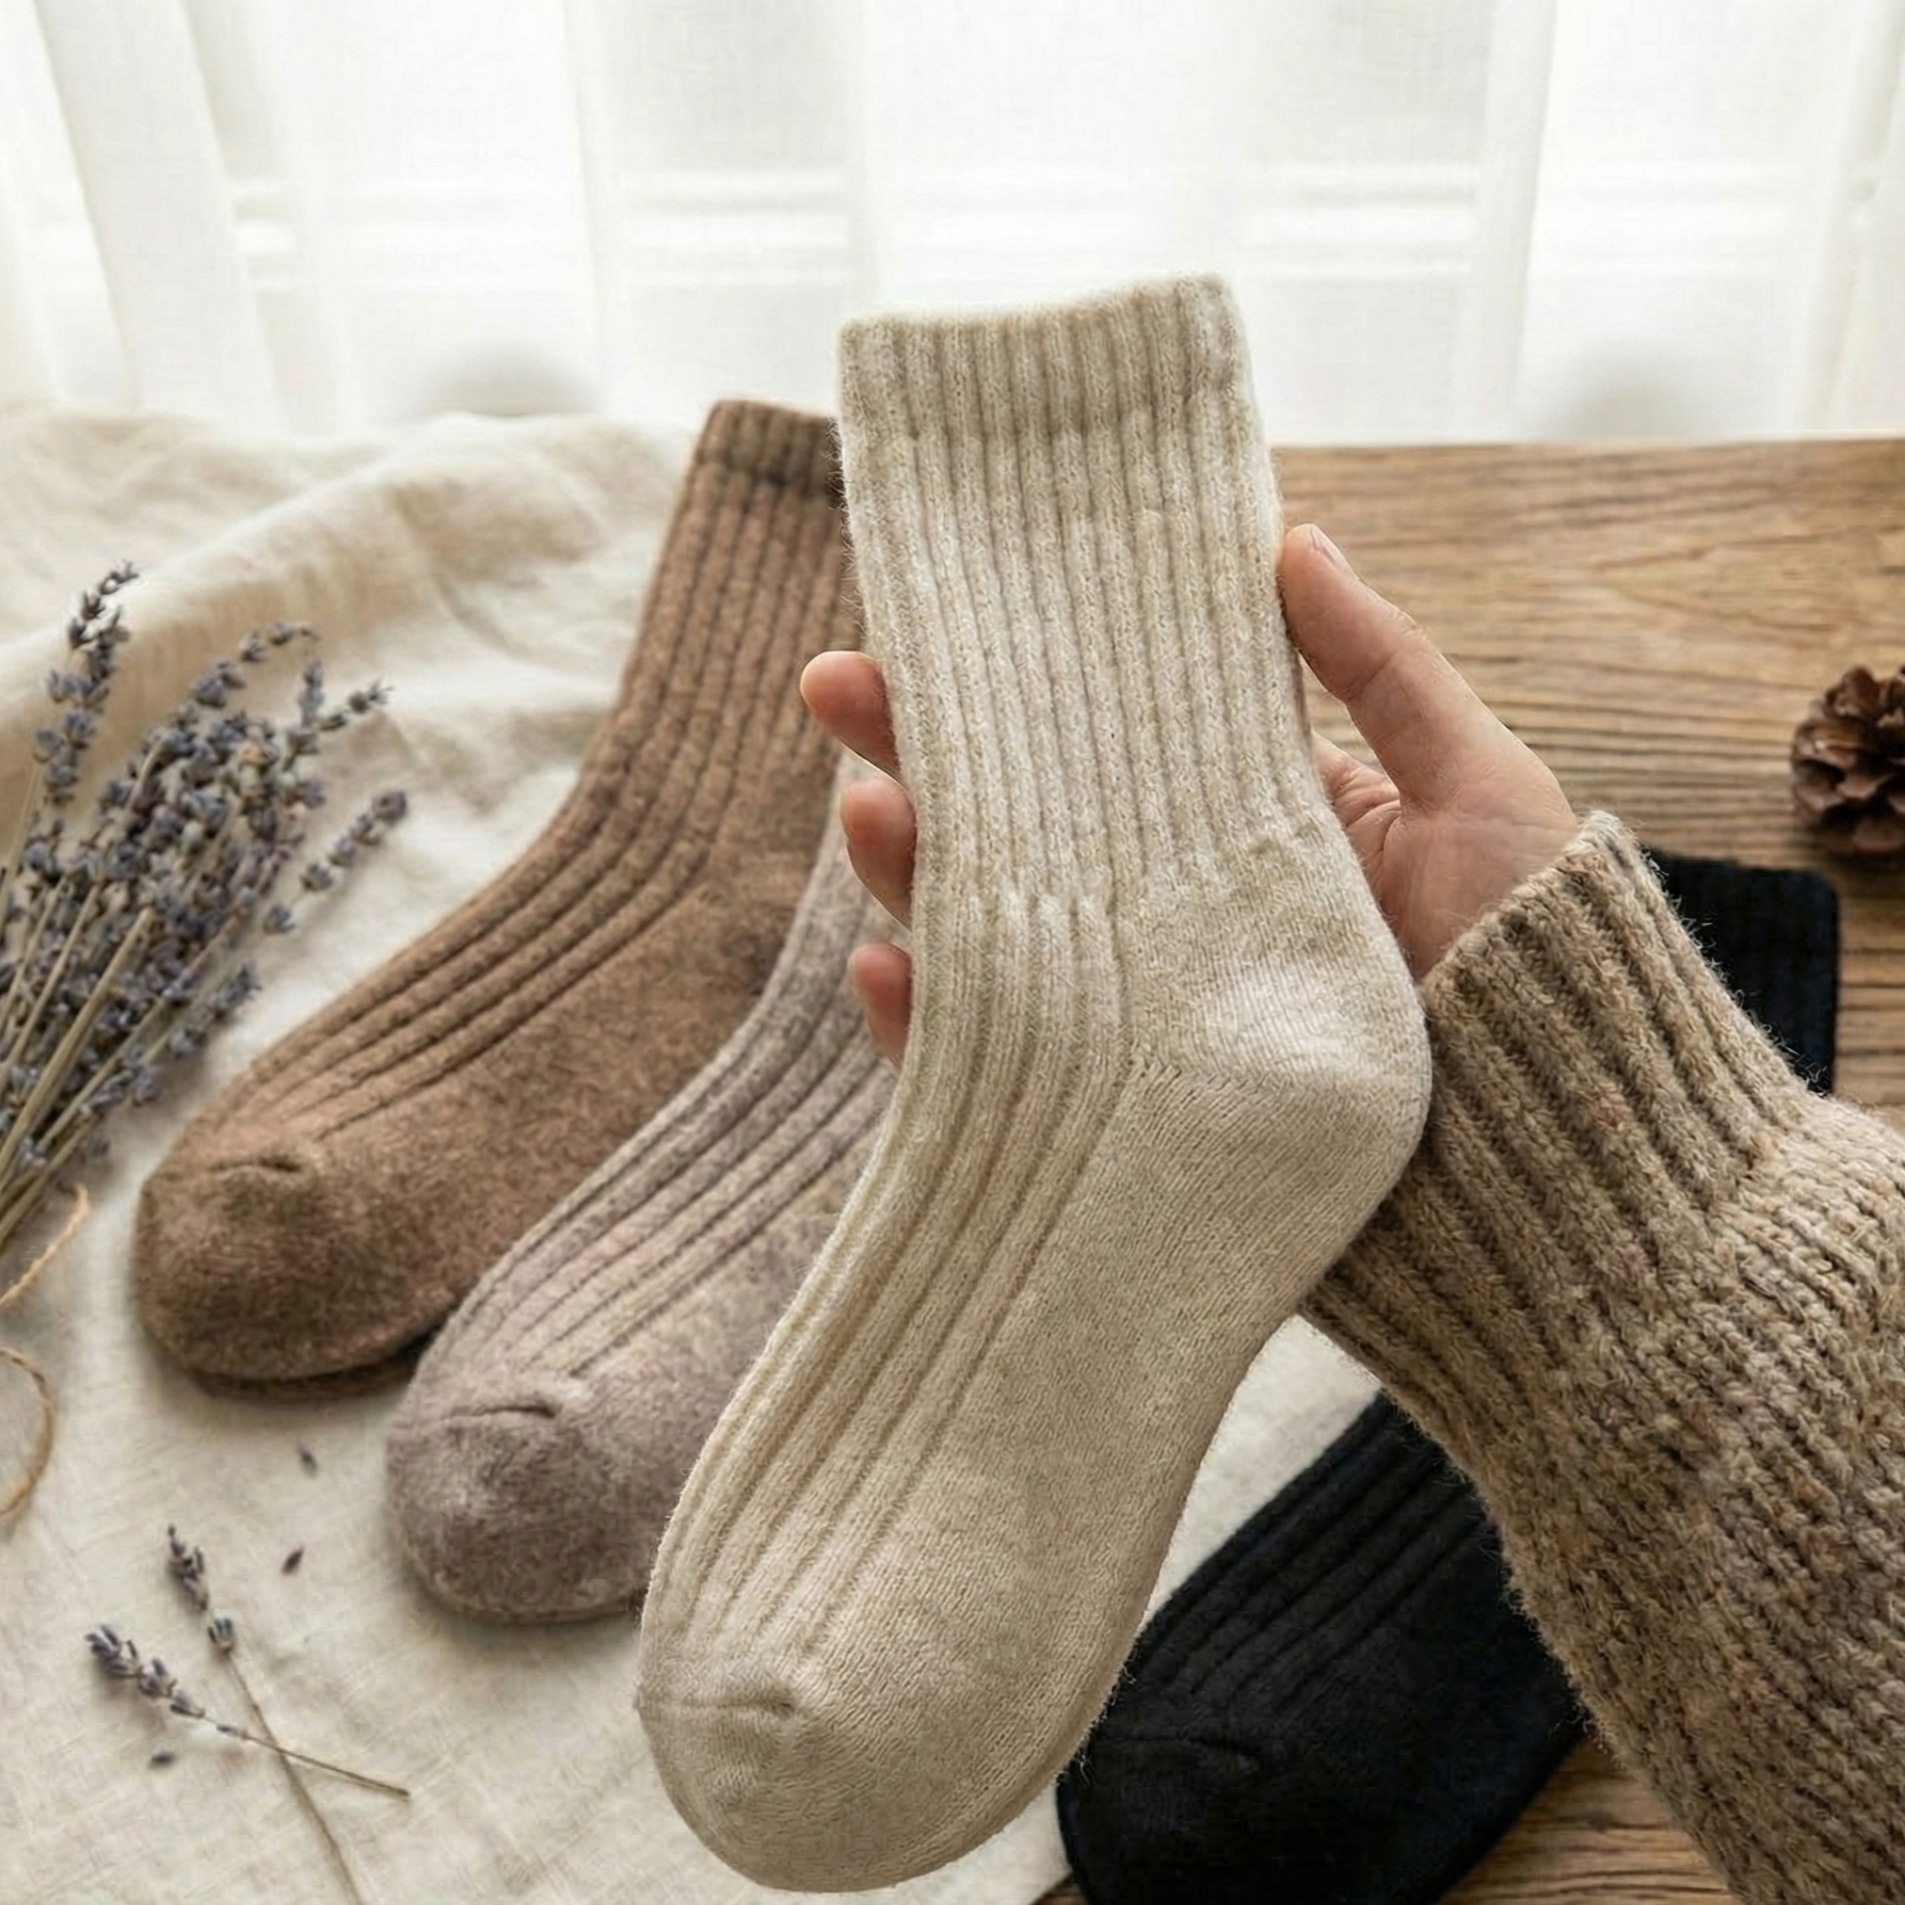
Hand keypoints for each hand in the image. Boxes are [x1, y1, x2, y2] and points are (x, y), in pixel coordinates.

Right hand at [801, 524, 1577, 1064]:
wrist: (1559, 1169)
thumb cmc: (1536, 966)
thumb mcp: (1475, 790)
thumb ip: (1379, 669)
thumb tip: (1290, 534)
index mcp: (1246, 832)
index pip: (1106, 743)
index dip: (1018, 682)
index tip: (931, 616)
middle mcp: (1176, 920)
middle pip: (1022, 829)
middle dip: (924, 754)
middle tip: (840, 685)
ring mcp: (1139, 1019)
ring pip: (991, 938)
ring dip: (915, 870)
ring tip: (871, 808)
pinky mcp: (1118, 1120)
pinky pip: (997, 1072)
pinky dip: (926, 1031)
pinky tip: (888, 970)